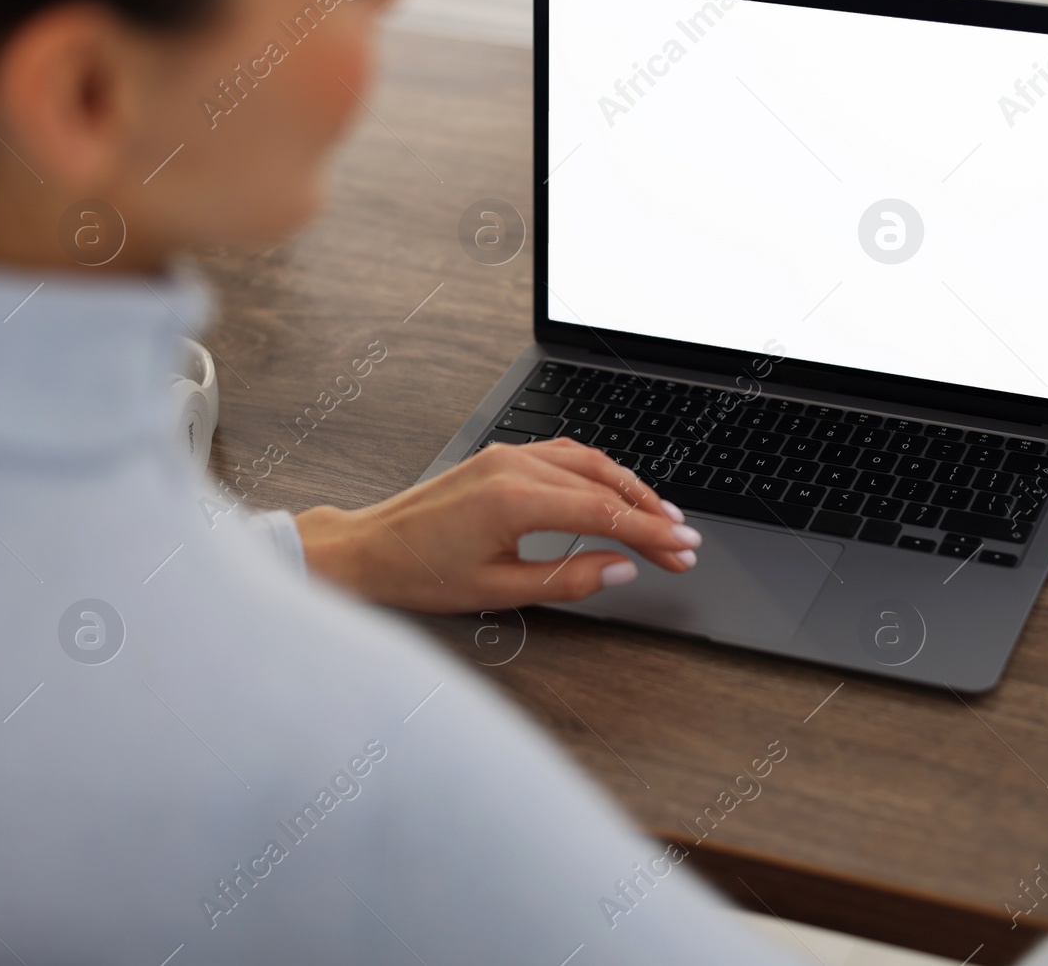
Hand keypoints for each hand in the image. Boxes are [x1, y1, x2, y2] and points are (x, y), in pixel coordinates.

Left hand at [292, 438, 701, 613]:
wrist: (365, 550)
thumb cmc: (418, 574)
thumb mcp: (498, 591)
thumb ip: (567, 579)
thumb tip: (620, 570)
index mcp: (513, 500)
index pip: (604, 512)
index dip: (650, 533)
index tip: (683, 550)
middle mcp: (514, 467)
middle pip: (605, 483)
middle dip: (650, 513)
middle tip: (682, 543)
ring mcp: (507, 456)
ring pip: (589, 462)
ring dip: (630, 487)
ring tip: (660, 518)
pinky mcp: (500, 457)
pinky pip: (564, 455)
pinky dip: (599, 472)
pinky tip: (615, 489)